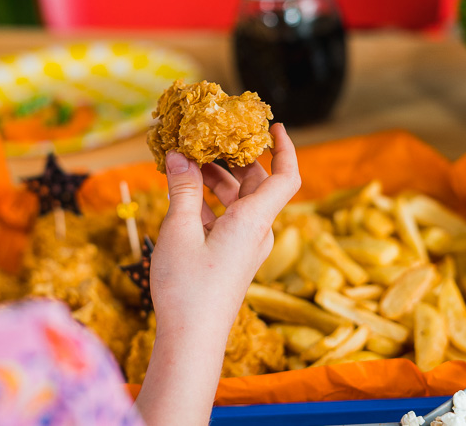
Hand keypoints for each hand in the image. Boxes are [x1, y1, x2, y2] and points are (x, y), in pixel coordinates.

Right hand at [150, 123, 300, 336]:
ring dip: (216, 177)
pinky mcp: (231, 256)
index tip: (274, 125)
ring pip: (238, 199)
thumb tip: (180, 154)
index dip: (285, 148)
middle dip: (235, 156)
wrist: (191, 339)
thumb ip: (182, 188)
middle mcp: (257, 230)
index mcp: (253, 220)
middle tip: (210, 134)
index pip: (286, 177)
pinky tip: (183, 190)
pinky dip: (209, 199)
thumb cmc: (187, 287)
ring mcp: (245, 245)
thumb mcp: (179, 230)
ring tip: (187, 158)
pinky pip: (227, 217)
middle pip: (256, 182)